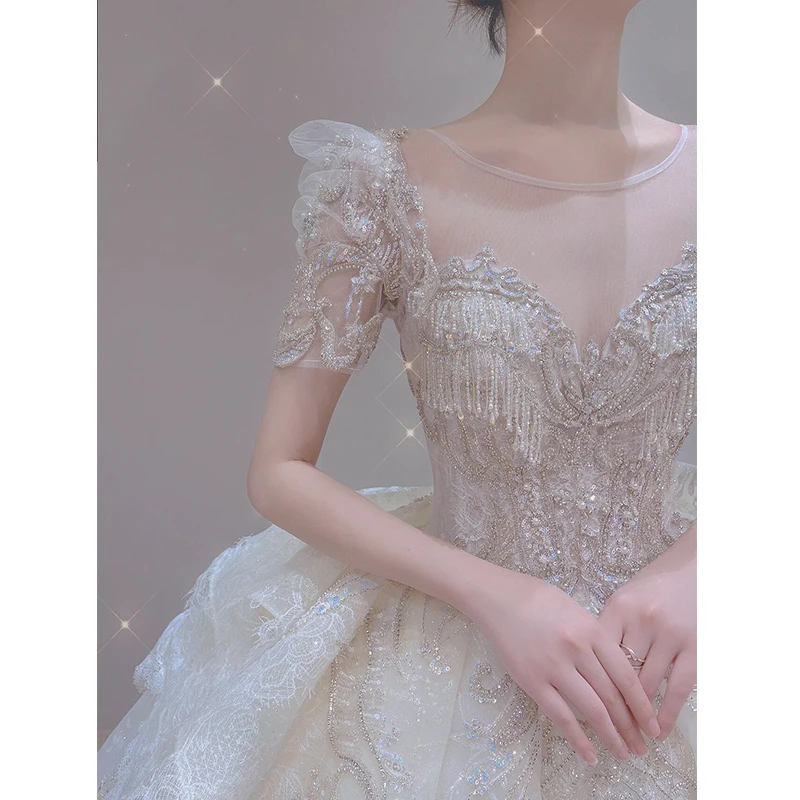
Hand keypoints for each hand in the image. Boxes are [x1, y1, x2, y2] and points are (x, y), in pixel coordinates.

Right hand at [464, 567, 660, 764]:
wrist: (495, 597)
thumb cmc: (536, 598)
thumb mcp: (574, 609)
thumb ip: (595, 637)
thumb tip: (614, 672)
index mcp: (591, 629)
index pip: (626, 675)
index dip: (642, 705)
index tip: (653, 724)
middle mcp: (576, 650)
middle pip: (612, 696)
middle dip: (631, 726)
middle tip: (643, 746)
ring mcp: (553, 667)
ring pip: (592, 710)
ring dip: (612, 736)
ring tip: (624, 753)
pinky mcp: (531, 681)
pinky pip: (560, 716)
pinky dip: (578, 739)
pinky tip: (591, 755)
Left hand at [597, 524, 696, 741]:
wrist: (696, 568)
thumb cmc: (654, 585)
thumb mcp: (624, 598)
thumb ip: (607, 628)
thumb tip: (585, 665)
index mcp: (619, 607)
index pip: (596, 654)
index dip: (587, 681)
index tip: (577, 705)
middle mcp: (643, 621)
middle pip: (619, 673)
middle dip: (609, 707)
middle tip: (602, 732)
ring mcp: (671, 635)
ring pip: (646, 685)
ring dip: (636, 716)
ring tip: (626, 738)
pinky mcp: (695, 648)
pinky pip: (678, 688)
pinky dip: (666, 713)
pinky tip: (657, 731)